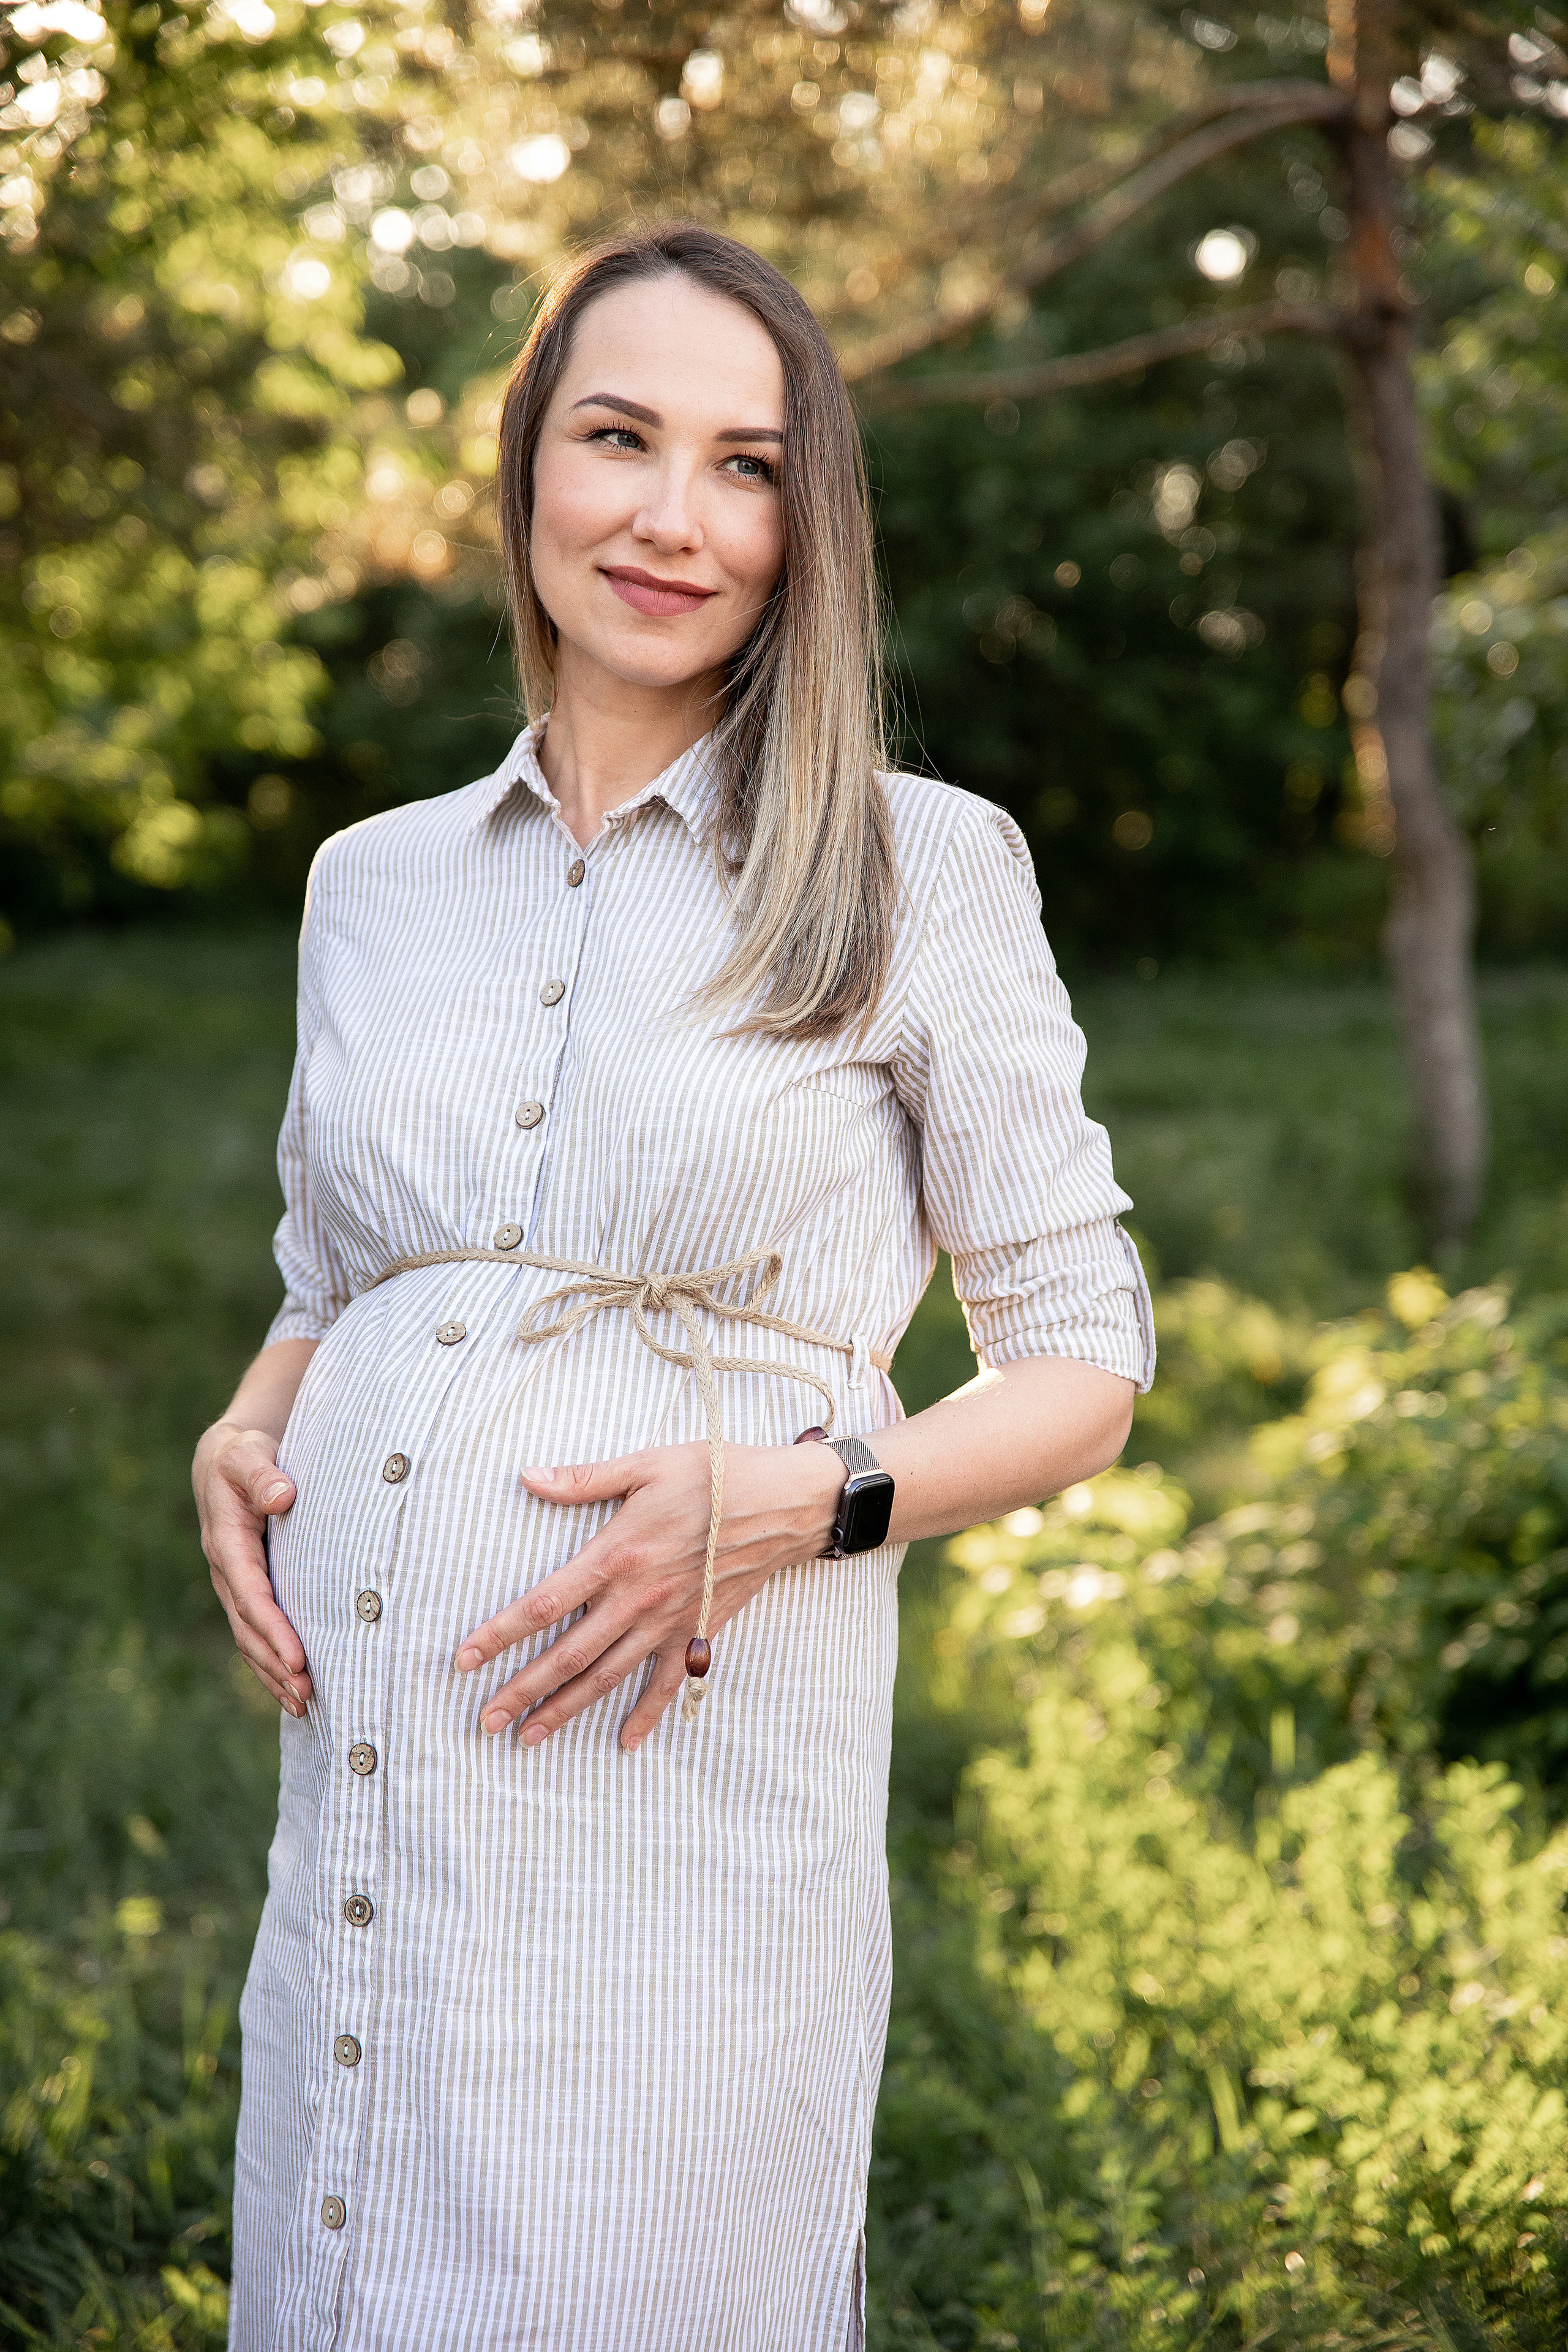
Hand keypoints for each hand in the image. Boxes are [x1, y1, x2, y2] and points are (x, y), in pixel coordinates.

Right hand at [193, 1420, 311, 1717]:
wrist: (227, 1459)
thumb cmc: (244, 1455)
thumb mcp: (248, 1455)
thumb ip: (263, 1475)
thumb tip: (282, 1497)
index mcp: (227, 1543)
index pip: (252, 1595)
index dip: (274, 1629)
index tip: (298, 1659)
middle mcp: (226, 1571)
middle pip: (249, 1628)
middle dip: (276, 1664)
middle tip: (309, 1695)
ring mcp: (234, 1584)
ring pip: (250, 1638)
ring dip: (274, 1674)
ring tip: (305, 1706)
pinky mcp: (247, 1588)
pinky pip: (255, 1633)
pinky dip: (272, 1663)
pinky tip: (294, 1689)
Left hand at [453, 1440, 844, 1750]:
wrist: (784, 1503)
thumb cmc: (715, 1474)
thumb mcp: (646, 1464)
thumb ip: (584, 1479)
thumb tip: (528, 1478)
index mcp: (616, 1554)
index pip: (545, 1603)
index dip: (502, 1632)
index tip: (465, 1658)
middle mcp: (637, 1597)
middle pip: (568, 1654)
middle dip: (522, 1689)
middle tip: (484, 1720)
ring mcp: (669, 1621)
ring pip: (608, 1676)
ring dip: (566, 1708)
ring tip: (528, 1737)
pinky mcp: (698, 1631)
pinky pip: (667, 1682)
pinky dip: (646, 1714)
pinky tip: (625, 1742)